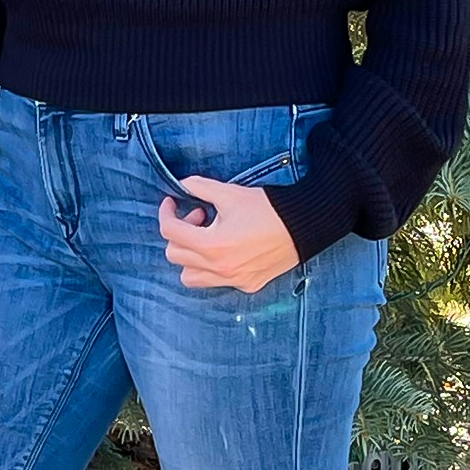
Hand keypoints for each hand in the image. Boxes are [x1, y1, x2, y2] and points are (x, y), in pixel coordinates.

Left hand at [158, 175, 299, 292]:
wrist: (302, 225)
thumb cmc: (267, 208)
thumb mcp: (230, 193)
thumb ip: (200, 187)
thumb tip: (182, 184)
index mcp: (212, 245)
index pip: (170, 232)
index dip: (166, 213)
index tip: (172, 202)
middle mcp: (219, 268)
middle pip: (175, 255)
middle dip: (181, 231)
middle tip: (200, 214)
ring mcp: (233, 280)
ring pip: (190, 276)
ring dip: (191, 255)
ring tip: (209, 235)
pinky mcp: (246, 285)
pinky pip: (215, 281)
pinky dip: (210, 266)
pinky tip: (225, 248)